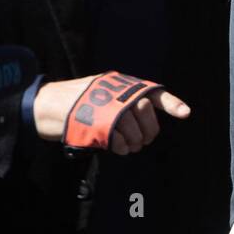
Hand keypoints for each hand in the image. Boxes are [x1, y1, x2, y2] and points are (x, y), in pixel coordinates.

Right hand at [32, 74, 190, 153]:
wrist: (47, 105)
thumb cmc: (78, 100)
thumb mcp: (104, 91)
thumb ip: (124, 99)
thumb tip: (145, 112)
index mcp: (123, 85)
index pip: (153, 94)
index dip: (172, 103)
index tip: (186, 113)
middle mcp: (118, 95)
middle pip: (146, 115)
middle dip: (147, 130)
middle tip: (141, 138)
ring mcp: (109, 111)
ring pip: (135, 132)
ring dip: (133, 142)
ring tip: (125, 143)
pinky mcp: (100, 127)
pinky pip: (122, 143)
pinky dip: (122, 148)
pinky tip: (116, 146)